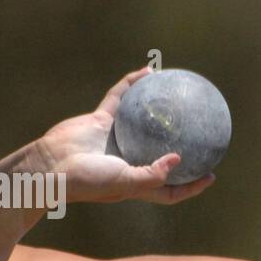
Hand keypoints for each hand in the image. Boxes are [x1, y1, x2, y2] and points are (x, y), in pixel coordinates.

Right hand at [30, 66, 216, 203]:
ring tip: (180, 94)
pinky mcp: (101, 121)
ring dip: (160, 108)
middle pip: (161, 153)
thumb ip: (152, 175)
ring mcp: (115, 140)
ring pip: (144, 122)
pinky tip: (149, 72)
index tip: (210, 175)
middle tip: (204, 135)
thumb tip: (179, 159)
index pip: (169, 188)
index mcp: (136, 182)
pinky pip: (121, 99)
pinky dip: (133, 85)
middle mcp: (128, 161)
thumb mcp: (125, 183)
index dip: (191, 185)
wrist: (49, 165)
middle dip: (182, 147)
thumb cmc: (88, 181)